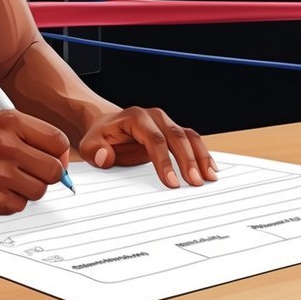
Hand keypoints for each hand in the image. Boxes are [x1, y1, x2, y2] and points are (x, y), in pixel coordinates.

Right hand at [0, 110, 69, 214]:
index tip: (53, 160)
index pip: (58, 141)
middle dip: (46, 175)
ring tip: (8, 181)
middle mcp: (5, 145)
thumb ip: (29, 134)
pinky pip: (19, 206)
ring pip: (39, 191)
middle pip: (54, 170)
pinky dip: (10, 202)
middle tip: (30, 174)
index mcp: (9, 122)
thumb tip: (62, 158)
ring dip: (28, 190)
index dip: (60, 154)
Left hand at [79, 106, 217, 188]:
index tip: (171, 182)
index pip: (155, 139)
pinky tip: (210, 169)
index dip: (164, 161)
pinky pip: (192, 140)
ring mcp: (167, 123)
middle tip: (196, 182)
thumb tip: (107, 157)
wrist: (107, 125)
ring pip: (189, 136)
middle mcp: (155, 117)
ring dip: (201, 157)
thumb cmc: (101, 137)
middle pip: (177, 137)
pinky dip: (202, 154)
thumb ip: (96, 152)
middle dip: (188, 161)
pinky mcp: (173, 132)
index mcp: (136, 118)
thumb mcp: (90, 144)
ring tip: (210, 177)